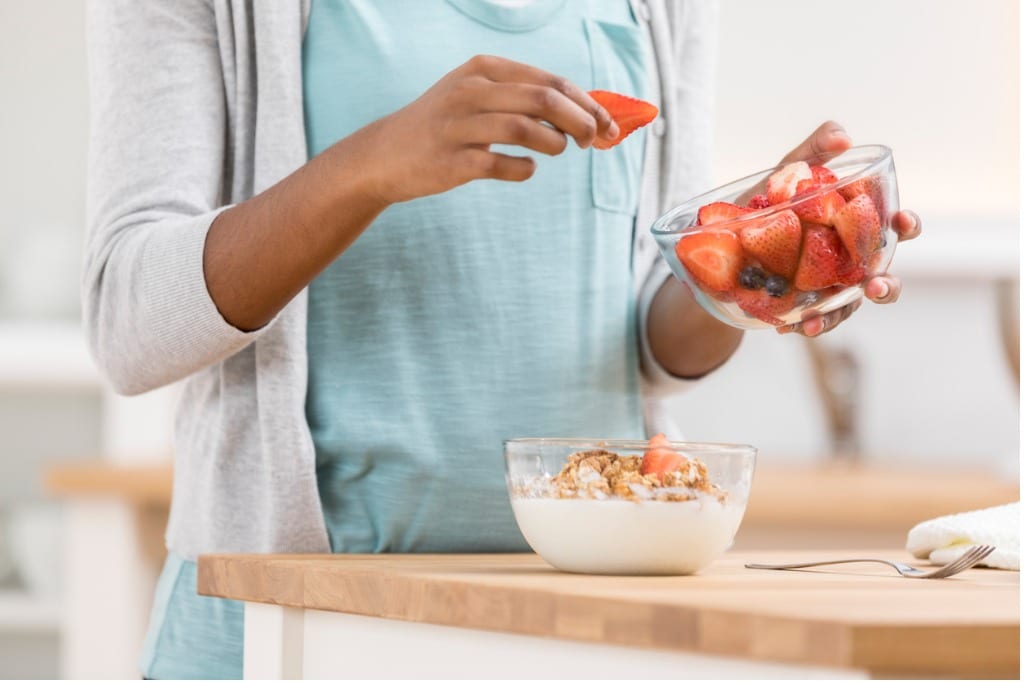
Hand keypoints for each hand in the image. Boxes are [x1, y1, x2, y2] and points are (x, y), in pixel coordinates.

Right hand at [360, 55, 618, 203]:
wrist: (384, 155)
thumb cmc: (444, 127)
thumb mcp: (478, 97)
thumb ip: (523, 99)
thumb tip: (583, 113)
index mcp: (483, 69)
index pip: (550, 80)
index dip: (587, 103)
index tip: (609, 124)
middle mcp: (471, 91)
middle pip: (544, 100)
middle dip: (581, 121)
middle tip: (594, 141)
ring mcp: (459, 126)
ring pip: (525, 128)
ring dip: (554, 143)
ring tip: (558, 150)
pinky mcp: (451, 161)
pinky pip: (500, 164)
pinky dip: (522, 168)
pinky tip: (525, 168)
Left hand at [775, 121, 922, 336]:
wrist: (724, 241)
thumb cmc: (769, 201)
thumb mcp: (786, 172)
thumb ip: (814, 150)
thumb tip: (843, 136)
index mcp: (858, 226)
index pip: (896, 227)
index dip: (906, 224)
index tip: (902, 222)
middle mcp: (852, 260)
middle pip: (884, 276)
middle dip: (887, 285)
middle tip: (875, 285)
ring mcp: (832, 287)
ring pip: (850, 306)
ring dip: (840, 314)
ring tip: (820, 321)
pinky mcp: (807, 306)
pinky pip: (815, 321)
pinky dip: (807, 324)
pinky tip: (793, 326)